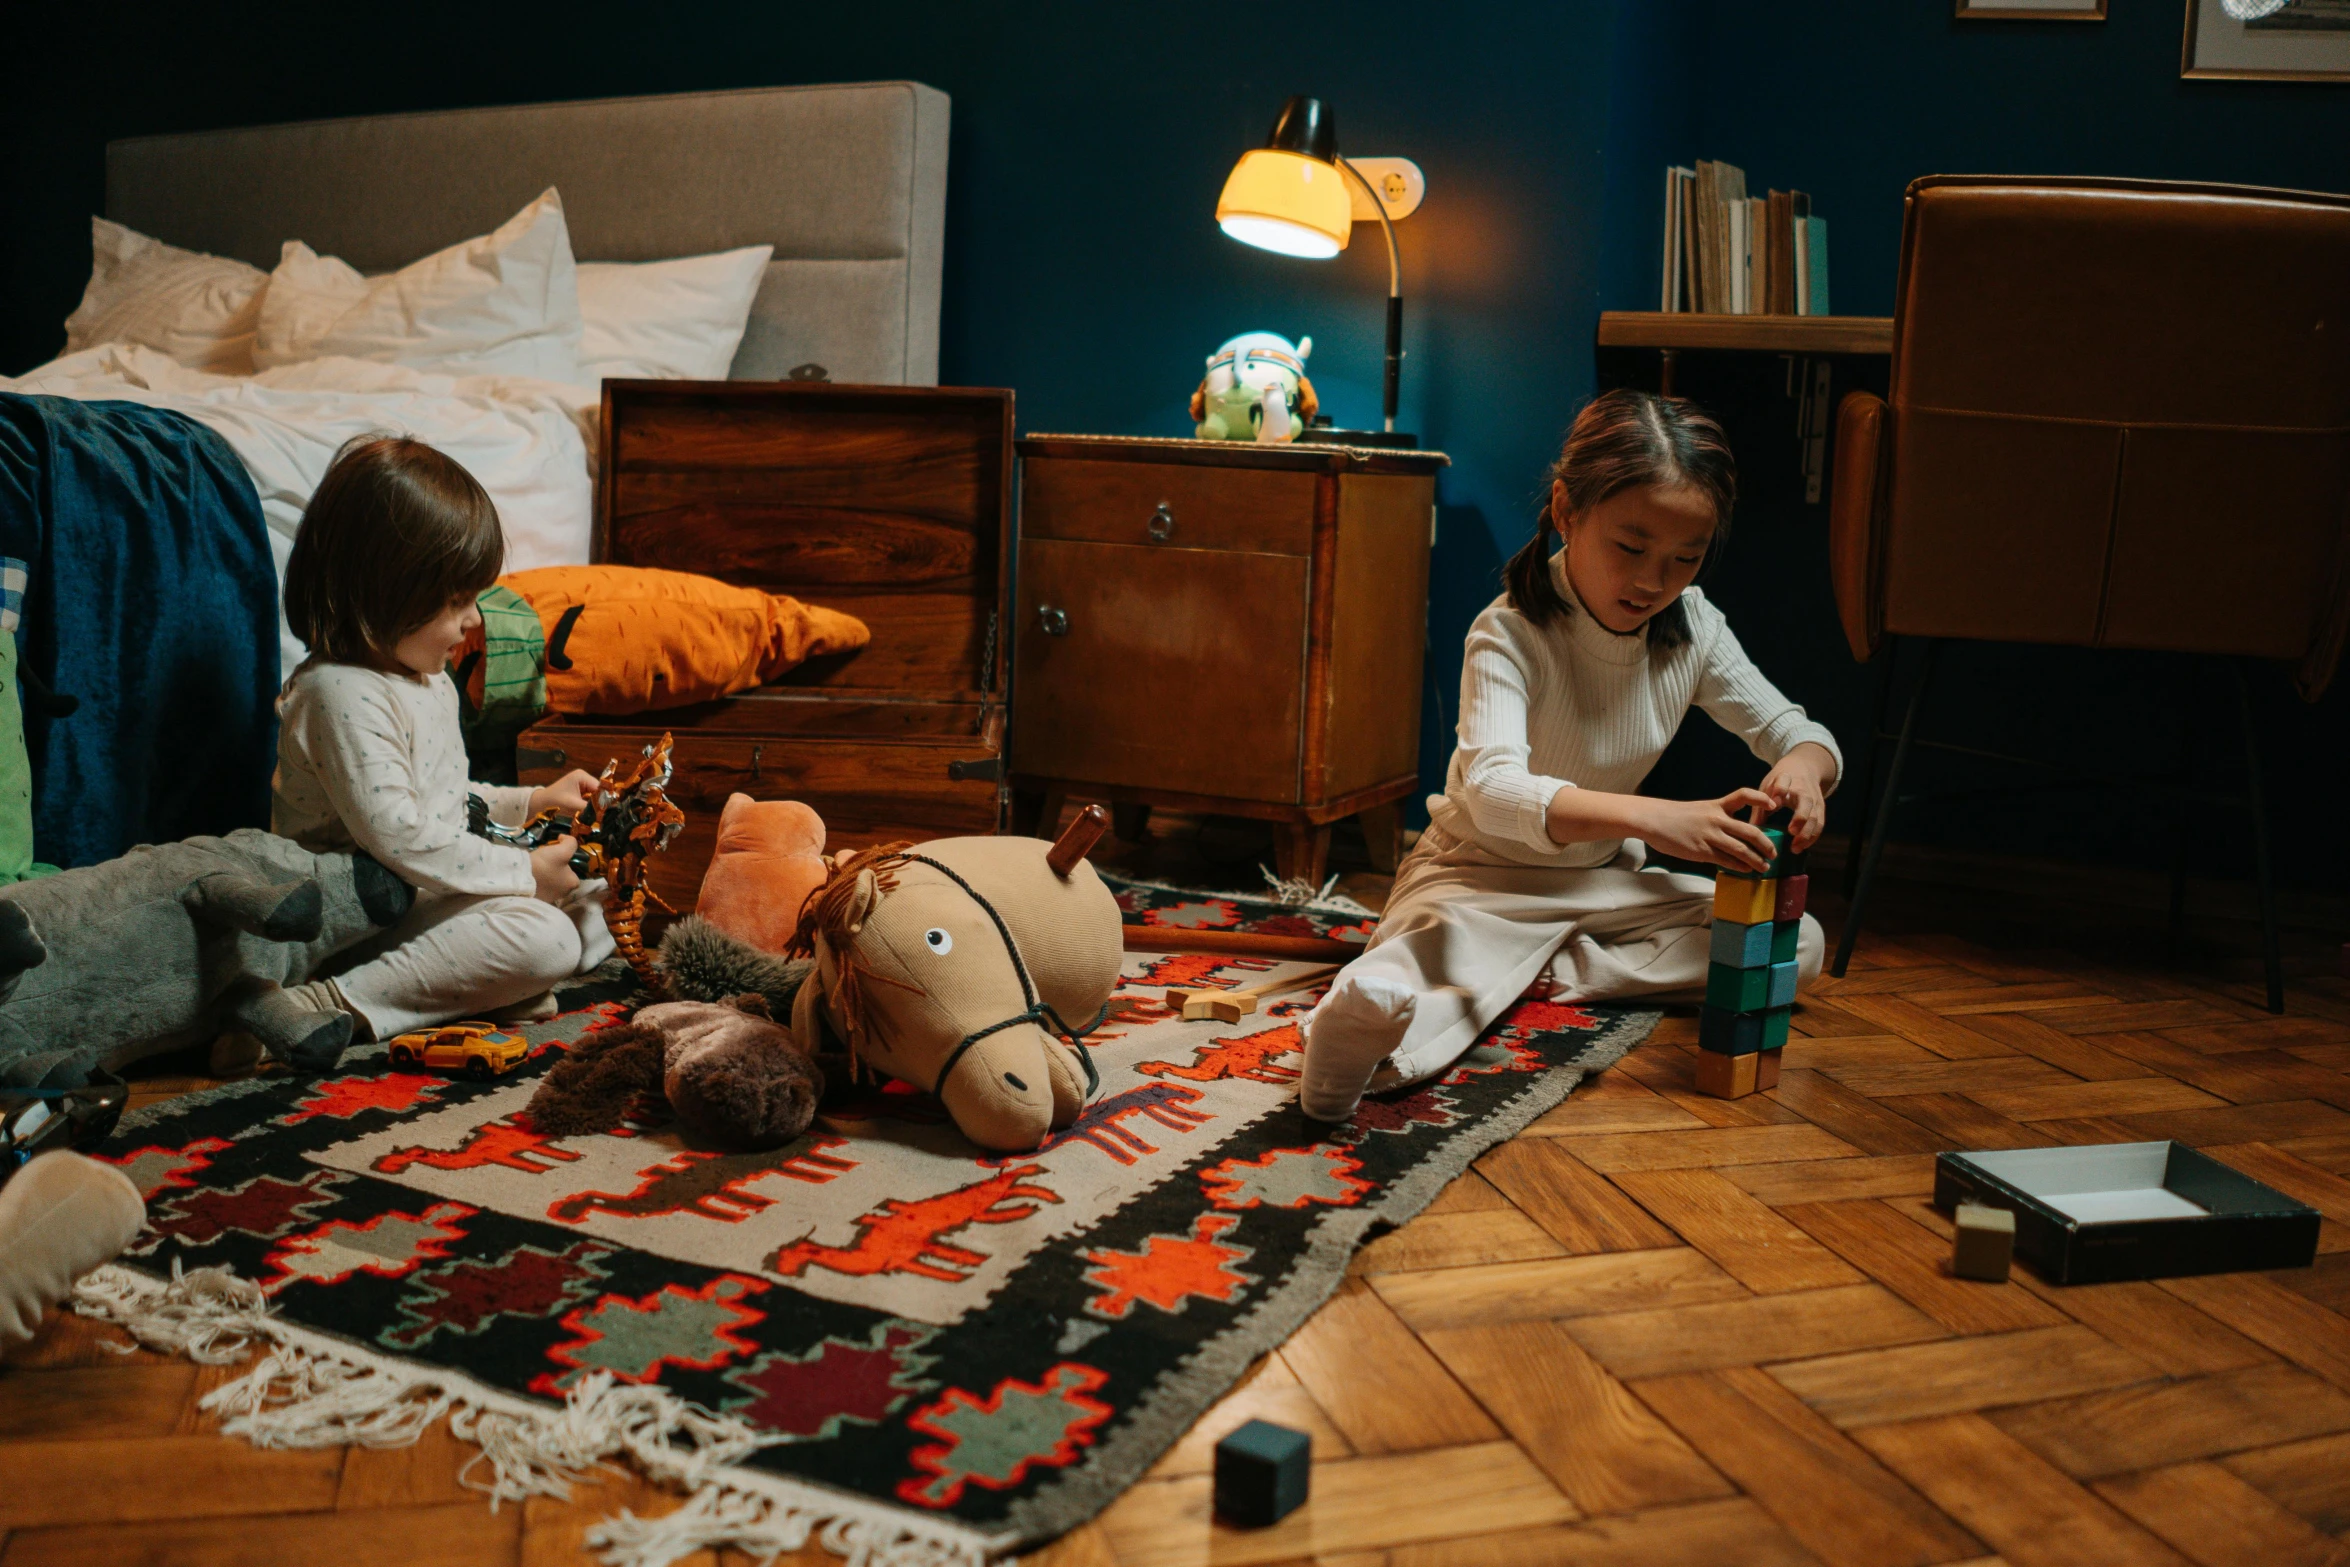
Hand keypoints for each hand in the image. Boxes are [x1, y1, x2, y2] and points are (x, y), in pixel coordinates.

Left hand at [527, 769, 598, 820]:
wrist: (538, 805)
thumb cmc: (553, 802)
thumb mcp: (573, 805)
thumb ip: (589, 808)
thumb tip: (604, 814)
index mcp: (582, 776)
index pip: (600, 787)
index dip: (604, 799)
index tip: (608, 811)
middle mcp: (583, 778)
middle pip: (598, 792)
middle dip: (600, 803)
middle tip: (603, 815)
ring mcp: (581, 785)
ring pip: (595, 797)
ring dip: (595, 806)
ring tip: (598, 816)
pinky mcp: (579, 792)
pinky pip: (589, 800)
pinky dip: (590, 807)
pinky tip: (591, 814)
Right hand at [531, 836, 580, 904]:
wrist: (519, 878)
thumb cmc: (544, 865)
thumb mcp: (562, 850)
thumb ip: (570, 843)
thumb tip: (565, 838)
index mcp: (572, 884)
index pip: (574, 871)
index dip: (566, 861)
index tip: (556, 855)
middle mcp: (564, 894)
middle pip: (562, 877)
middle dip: (556, 869)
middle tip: (546, 860)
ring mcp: (550, 898)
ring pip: (551, 883)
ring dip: (546, 875)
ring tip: (537, 867)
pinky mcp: (537, 900)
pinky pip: (541, 888)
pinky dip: (538, 882)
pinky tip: (532, 875)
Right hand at [1634, 789, 1779, 874]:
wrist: (1652, 819)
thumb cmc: (1674, 816)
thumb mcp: (1699, 810)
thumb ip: (1717, 818)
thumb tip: (1734, 834)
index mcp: (1717, 805)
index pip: (1744, 796)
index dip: (1761, 799)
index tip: (1773, 806)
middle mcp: (1717, 819)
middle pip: (1751, 831)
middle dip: (1766, 844)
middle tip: (1774, 852)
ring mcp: (1710, 836)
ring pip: (1742, 849)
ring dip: (1757, 859)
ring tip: (1764, 866)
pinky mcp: (1701, 851)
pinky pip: (1726, 860)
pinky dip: (1740, 866)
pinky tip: (1746, 870)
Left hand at [1755, 742, 1836, 851]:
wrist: (1803, 769)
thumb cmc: (1779, 782)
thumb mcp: (1767, 787)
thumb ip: (1759, 807)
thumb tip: (1749, 831)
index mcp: (1785, 779)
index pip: (1783, 782)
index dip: (1780, 790)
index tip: (1774, 803)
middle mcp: (1802, 788)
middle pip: (1805, 802)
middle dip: (1800, 817)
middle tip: (1791, 832)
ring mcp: (1814, 798)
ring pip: (1815, 816)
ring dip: (1806, 833)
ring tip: (1795, 848)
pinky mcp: (1820, 807)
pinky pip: (1820, 824)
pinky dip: (1812, 836)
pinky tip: (1802, 846)